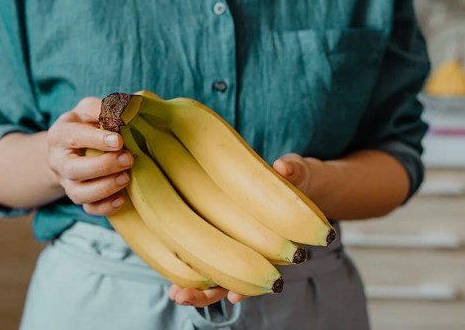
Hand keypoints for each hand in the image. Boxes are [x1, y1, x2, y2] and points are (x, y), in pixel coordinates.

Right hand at [47, 97, 133, 215]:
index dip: (96, 139)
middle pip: (74, 170)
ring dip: (106, 188)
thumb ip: (103, 108)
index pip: (74, 137)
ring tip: (126, 178)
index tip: (119, 140)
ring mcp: (66, 182)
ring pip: (79, 194)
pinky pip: (88, 209)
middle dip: (104, 166)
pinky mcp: (78, 196)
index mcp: (59, 135)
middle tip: (128, 159)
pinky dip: (105, 207)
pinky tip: (122, 199)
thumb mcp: (88, 109)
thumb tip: (127, 110)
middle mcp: (58, 161)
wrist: (69, 148)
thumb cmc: (84, 124)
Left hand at [166, 154, 318, 306]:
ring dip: (191, 285)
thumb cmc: (293, 178)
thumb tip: (283, 167)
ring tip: (174, 293)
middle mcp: (250, 249)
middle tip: (183, 296)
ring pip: (210, 272)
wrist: (288, 179)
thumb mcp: (298, 172)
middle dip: (206, 293)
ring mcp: (230, 241)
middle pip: (228, 281)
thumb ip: (293, 170)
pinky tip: (166, 267)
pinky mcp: (213, 228)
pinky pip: (197, 250)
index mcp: (273, 242)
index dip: (246, 286)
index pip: (259, 272)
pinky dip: (183, 260)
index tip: (233, 295)